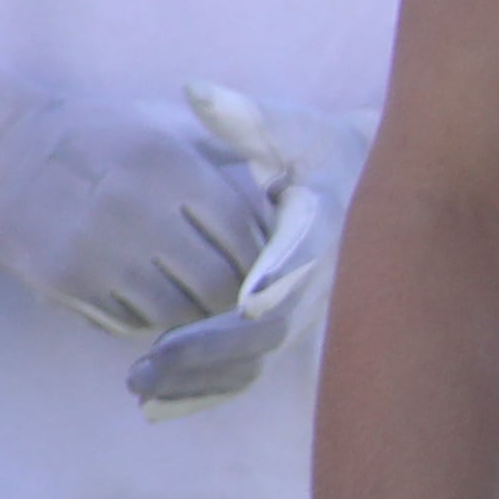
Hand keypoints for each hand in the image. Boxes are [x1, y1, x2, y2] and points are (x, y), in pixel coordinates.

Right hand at [0, 73, 272, 340]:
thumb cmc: (91, 135)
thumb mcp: (160, 126)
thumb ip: (221, 154)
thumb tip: (283, 189)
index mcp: (169, 166)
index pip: (244, 232)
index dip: (261, 254)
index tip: (263, 260)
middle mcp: (138, 210)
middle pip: (217, 282)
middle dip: (232, 294)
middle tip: (231, 292)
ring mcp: (100, 251)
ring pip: (176, 312)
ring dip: (189, 312)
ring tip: (189, 297)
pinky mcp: (67, 282)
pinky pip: (129, 322)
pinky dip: (145, 319)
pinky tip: (144, 297)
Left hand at [128, 86, 375, 416]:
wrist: (360, 188)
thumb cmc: (317, 151)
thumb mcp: (289, 128)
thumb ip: (244, 117)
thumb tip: (196, 91)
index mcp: (324, 227)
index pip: (300, 257)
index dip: (275, 277)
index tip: (241, 299)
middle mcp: (317, 283)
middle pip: (268, 329)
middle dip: (209, 347)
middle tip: (151, 359)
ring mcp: (301, 315)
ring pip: (252, 363)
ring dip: (197, 380)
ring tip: (138, 386)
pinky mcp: (280, 334)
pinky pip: (243, 374)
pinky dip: (201, 393)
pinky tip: (154, 407)